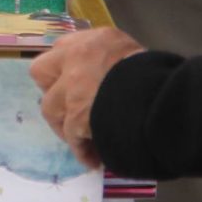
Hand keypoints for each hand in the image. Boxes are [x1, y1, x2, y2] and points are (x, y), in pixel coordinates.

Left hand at [31, 26, 148, 168]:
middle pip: (41, 71)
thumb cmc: (155, 74)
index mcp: (94, 41)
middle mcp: (76, 58)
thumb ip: (113, 61)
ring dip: (64, 124)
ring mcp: (72, 88)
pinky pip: (72, 137)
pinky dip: (82, 150)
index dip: (64, 67)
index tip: (71, 81)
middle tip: (66, 105)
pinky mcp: (75, 116)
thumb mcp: (134, 54)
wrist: (160, 96)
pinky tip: (92, 160)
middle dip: (51, 89)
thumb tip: (108, 81)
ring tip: (81, 138)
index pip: (62, 47)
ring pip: (51, 109)